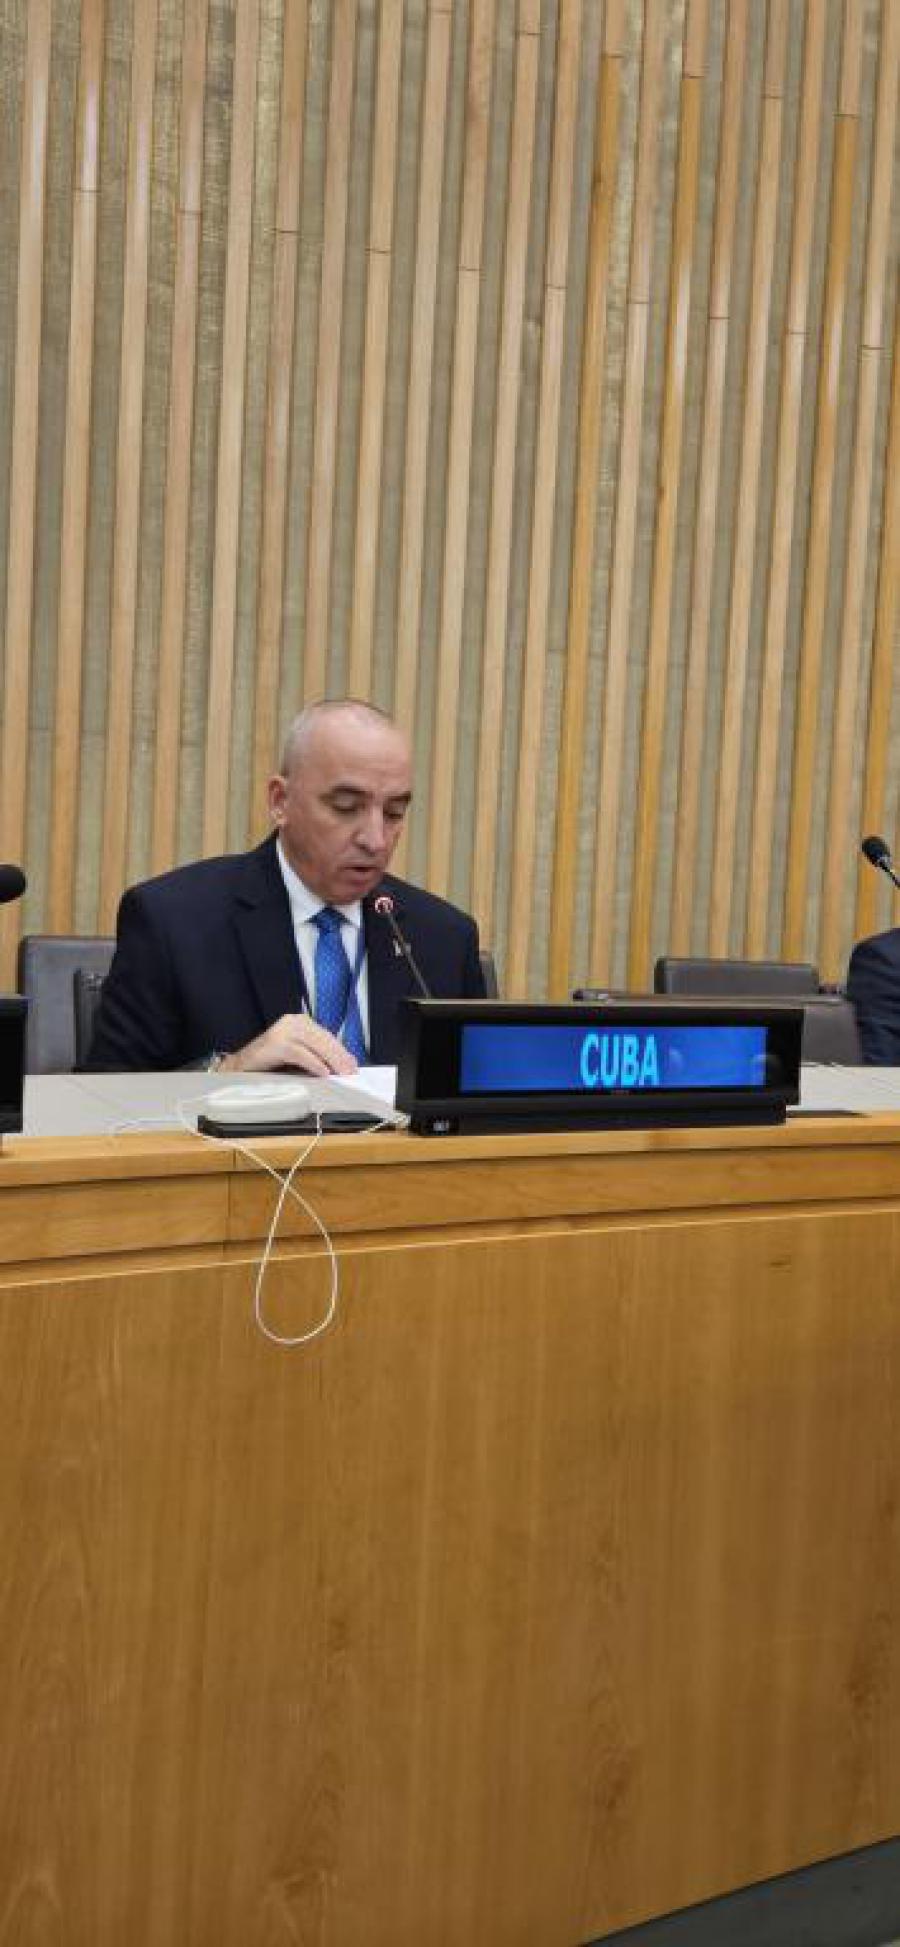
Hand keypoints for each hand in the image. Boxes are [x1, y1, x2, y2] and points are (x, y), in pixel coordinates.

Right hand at [221, 1013, 358, 1077]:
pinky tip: (323, 1073)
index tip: (353, 1064)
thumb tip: (342, 1064)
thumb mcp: (297, 1054)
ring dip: (331, 1061)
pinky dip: (314, 1064)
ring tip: (341, 1073)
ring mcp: (284, 1031)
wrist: (240, 1068)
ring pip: (315, 1045)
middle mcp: (293, 1022)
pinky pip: (301, 1054)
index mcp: (300, 1022)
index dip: (341, 1050)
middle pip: (323, 1039)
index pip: (326, 1036)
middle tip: (351, 1072)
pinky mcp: (276, 1043)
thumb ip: (316, 1054)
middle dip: (339, 1057)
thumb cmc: (270, 1064)